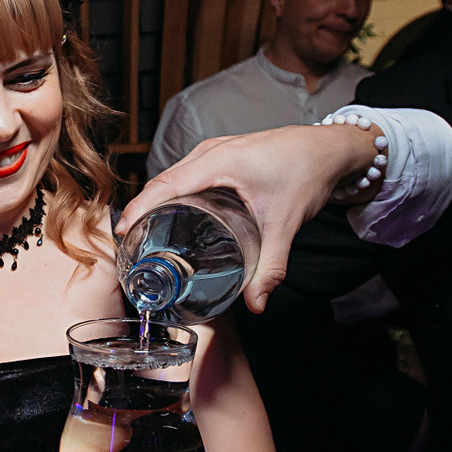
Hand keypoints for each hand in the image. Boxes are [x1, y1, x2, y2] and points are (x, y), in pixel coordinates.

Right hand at [114, 124, 380, 311]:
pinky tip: (173, 213)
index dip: (138, 208)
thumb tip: (256, 303)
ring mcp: (215, 149)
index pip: (165, 185)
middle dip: (141, 209)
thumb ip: (272, 266)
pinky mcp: (222, 154)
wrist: (330, 147)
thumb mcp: (286, 223)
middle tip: (130, 244)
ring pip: (173, 175)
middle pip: (162, 181)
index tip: (121, 233)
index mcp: (218, 161)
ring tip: (145, 232)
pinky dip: (172, 191)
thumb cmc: (307, 172)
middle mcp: (211, 151)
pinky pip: (186, 172)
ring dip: (155, 200)